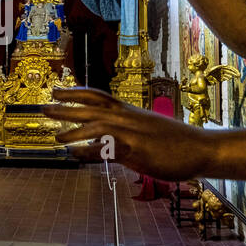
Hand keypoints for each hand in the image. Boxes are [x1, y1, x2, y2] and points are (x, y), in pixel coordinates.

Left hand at [44, 87, 209, 180]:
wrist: (202, 149)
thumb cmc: (177, 143)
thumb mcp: (148, 132)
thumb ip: (127, 135)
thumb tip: (109, 143)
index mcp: (130, 112)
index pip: (99, 96)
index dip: (76, 92)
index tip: (58, 90)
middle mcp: (129, 118)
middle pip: (91, 108)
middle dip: (65, 107)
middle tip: (44, 107)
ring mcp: (133, 133)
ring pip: (97, 126)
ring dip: (74, 131)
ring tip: (56, 137)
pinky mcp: (137, 150)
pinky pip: (108, 149)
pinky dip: (89, 151)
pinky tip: (76, 155)